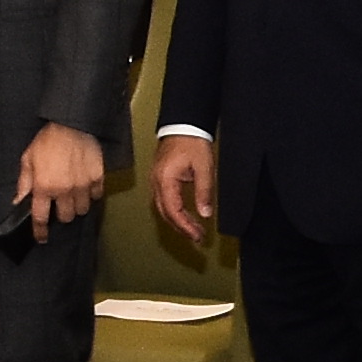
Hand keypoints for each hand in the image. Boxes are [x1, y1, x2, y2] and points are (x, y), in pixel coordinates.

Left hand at [17, 121, 106, 236]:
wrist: (71, 123)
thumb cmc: (47, 140)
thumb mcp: (28, 159)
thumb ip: (24, 183)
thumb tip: (18, 201)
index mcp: (44, 187)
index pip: (41, 218)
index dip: (40, 231)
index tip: (41, 237)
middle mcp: (64, 190)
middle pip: (66, 217)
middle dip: (61, 214)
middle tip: (58, 204)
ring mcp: (83, 185)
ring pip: (82, 210)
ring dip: (76, 206)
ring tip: (72, 196)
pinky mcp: (97, 178)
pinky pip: (95, 196)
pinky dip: (90, 194)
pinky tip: (85, 186)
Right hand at [148, 129, 217, 246]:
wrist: (183, 123)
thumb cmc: (192, 141)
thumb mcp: (204, 167)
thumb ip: (204, 191)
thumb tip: (205, 213)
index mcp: (165, 180)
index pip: (173, 211)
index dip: (185, 226)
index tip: (197, 236)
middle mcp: (156, 182)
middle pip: (165, 213)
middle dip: (181, 228)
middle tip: (197, 237)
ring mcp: (156, 180)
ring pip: (163, 208)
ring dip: (177, 221)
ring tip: (193, 230)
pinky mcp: (160, 177)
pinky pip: (164, 200)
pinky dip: (174, 211)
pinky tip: (184, 215)